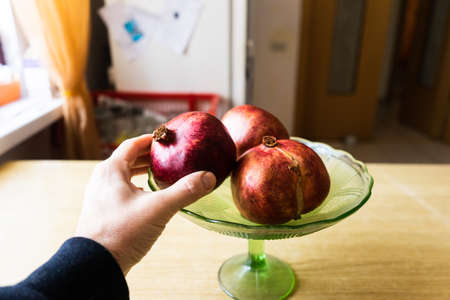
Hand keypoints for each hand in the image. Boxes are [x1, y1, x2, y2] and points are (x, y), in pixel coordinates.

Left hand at [75, 134, 215, 273]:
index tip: (167, 140)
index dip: (151, 140)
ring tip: (161, 174)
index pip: (132, 145)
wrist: (95, 266)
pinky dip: (135, 186)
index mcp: (111, 170)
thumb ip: (185, 191)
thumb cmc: (122, 233)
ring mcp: (99, 196)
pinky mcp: (102, 211)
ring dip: (142, 172)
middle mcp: (102, 179)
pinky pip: (120, 190)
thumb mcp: (158, 209)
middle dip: (149, 157)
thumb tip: (209, 177)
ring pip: (123, 175)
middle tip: (169, 156)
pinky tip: (148, 197)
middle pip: (128, 159)